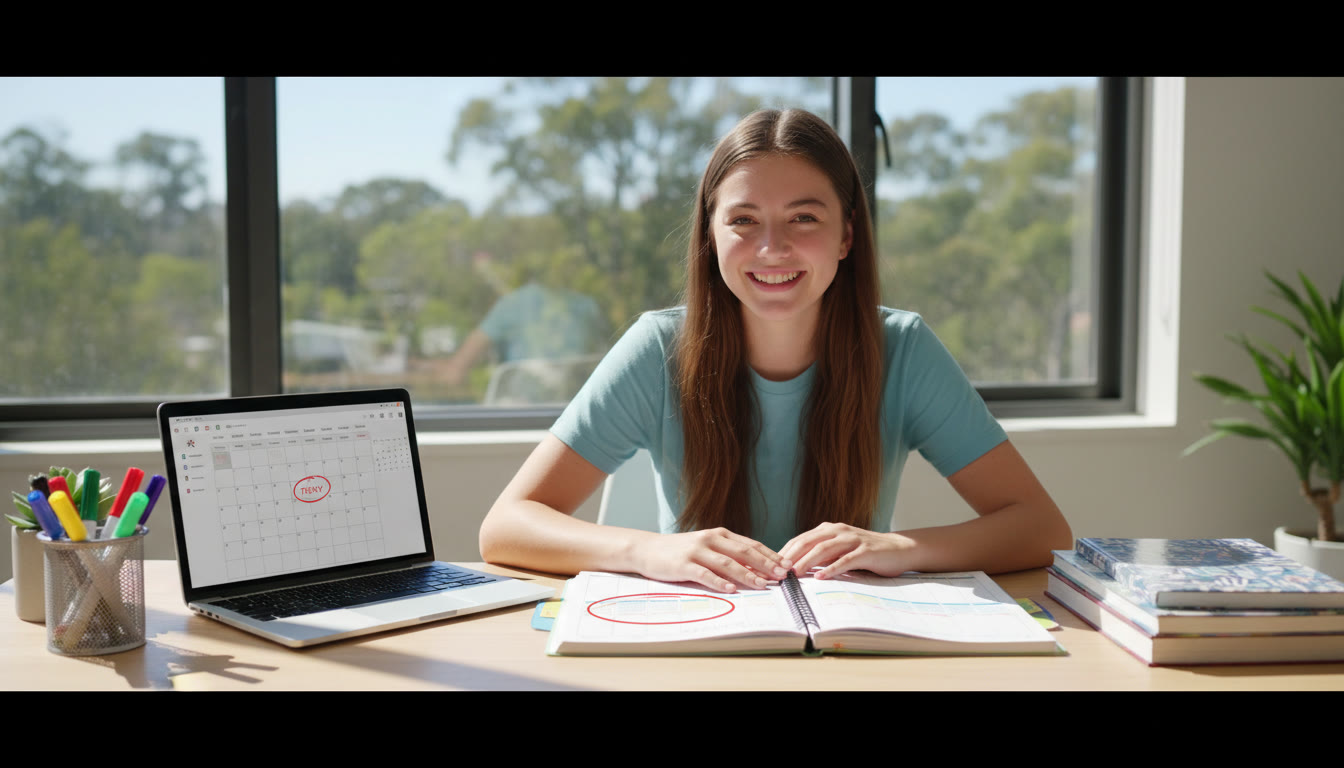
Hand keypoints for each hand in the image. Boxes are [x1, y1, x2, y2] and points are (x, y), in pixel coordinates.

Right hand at [633, 527, 791, 592]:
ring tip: (762, 585)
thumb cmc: (680, 551)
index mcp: (719, 534)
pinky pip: (704, 574)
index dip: (769, 555)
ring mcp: (696, 551)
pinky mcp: (683, 564)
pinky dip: (719, 582)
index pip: (750, 545)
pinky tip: (730, 589)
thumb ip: (727, 555)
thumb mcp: (706, 548)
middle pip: (743, 552)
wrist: (646, 549)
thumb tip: (755, 570)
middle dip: (765, 565)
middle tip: (781, 575)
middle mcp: (710, 539)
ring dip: (746, 575)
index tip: (786, 565)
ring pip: (727, 563)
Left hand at [779, 523, 914, 579]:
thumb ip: (821, 556)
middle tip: (777, 571)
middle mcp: (839, 531)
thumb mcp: (840, 552)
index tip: (771, 566)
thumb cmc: (865, 553)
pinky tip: (821, 577)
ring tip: (794, 573)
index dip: (785, 552)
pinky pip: (846, 560)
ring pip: (824, 549)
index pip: (801, 539)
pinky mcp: (866, 551)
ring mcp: (853, 540)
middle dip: (791, 556)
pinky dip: (832, 568)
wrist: (898, 549)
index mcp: (829, 530)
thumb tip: (795, 569)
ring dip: (807, 561)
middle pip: (808, 542)